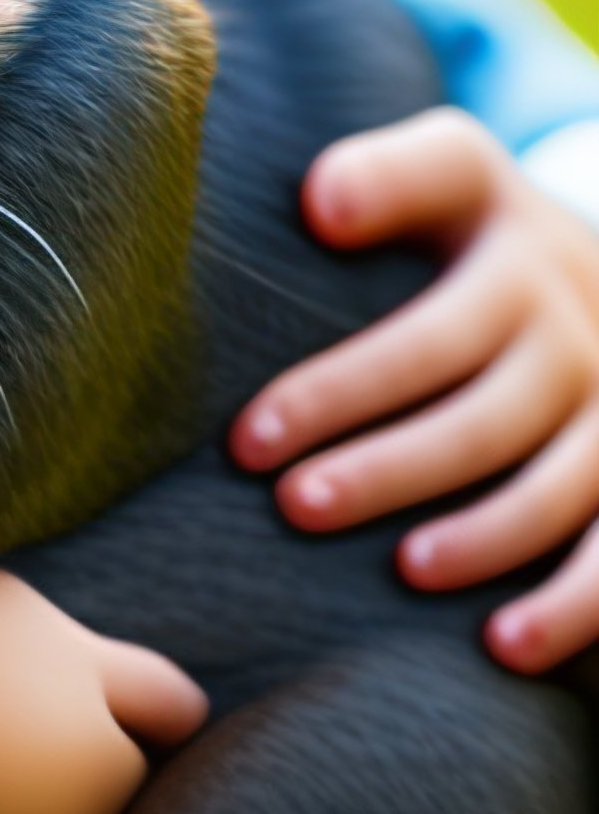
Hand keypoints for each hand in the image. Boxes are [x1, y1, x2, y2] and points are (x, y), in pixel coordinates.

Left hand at [230, 109, 598, 670]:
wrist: (596, 266)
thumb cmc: (472, 226)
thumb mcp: (447, 168)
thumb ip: (385, 176)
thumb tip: (320, 203)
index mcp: (509, 245)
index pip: (426, 328)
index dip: (346, 379)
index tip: (249, 436)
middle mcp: (570, 320)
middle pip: (480, 410)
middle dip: (386, 466)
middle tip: (292, 507)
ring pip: (556, 483)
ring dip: (481, 536)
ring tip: (401, 571)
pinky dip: (568, 602)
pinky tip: (502, 644)